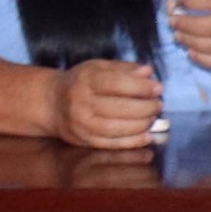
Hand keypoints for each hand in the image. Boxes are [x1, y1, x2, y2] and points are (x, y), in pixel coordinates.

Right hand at [47, 57, 163, 149]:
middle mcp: (82, 102)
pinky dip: (132, 141)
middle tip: (158, 104)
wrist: (52, 103)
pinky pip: (111, 144)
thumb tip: (148, 72)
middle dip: (145, 107)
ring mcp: (82, 124)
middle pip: (118, 108)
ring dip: (141, 125)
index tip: (158, 88)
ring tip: (152, 118)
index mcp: (86, 80)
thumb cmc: (82, 82)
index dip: (141, 87)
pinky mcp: (84, 140)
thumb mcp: (99, 67)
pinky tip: (147, 136)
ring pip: (116, 128)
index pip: (117, 83)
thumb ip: (124, 69)